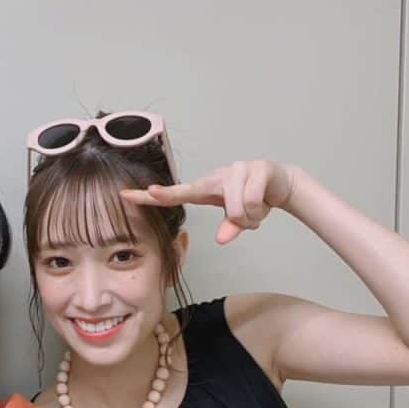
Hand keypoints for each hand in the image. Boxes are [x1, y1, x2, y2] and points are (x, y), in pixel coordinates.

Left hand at [121, 160, 294, 244]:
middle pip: (202, 196)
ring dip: (249, 218)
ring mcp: (237, 169)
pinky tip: (263, 203)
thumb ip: (230, 228)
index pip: (176, 193)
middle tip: (236, 213)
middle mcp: (219, 175)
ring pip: (237, 208)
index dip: (153, 196)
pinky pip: (252, 203)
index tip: (127, 195)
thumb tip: (222, 239)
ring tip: (254, 211)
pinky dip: (259, 212)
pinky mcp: (257, 168)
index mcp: (207, 188)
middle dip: (208, 207)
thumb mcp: (239, 219)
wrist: (281, 182)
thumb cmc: (252, 199)